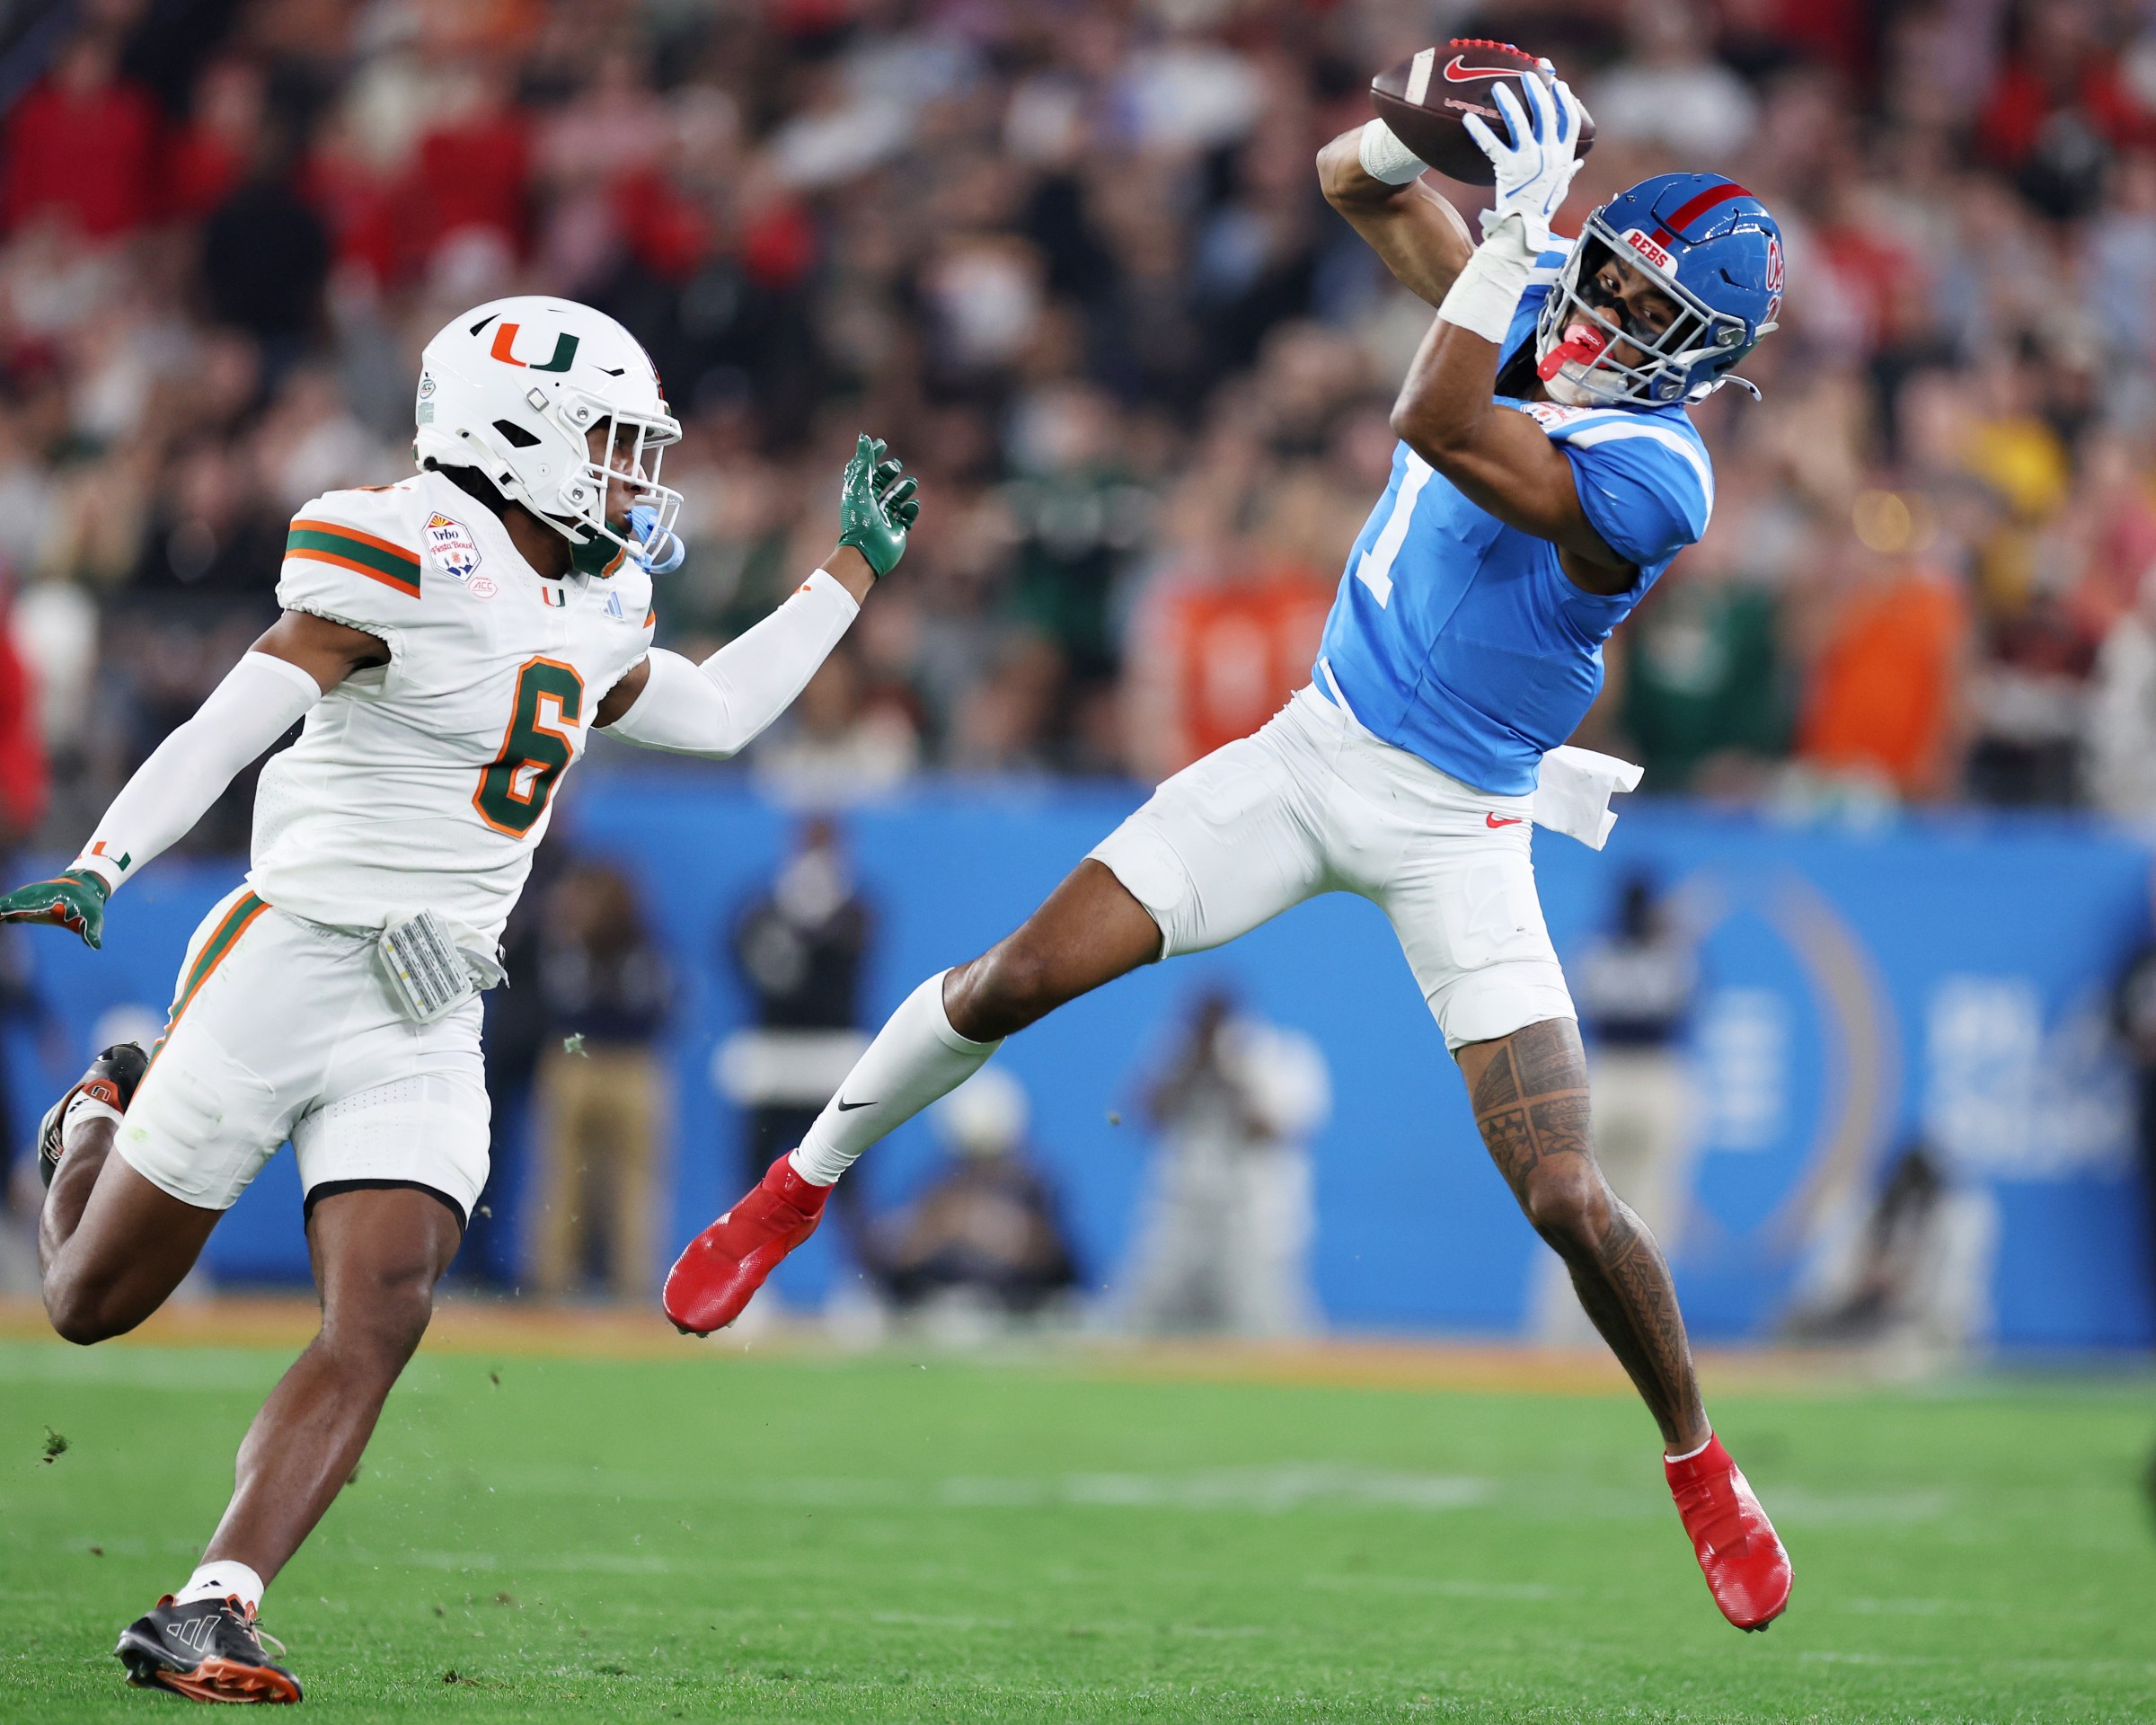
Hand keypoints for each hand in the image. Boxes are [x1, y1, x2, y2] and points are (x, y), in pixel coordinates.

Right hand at [0, 869, 109, 948]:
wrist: (85, 887)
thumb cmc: (89, 904)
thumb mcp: (94, 918)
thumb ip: (91, 932)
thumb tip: (95, 946)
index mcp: (53, 898)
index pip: (31, 905)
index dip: (17, 909)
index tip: (5, 914)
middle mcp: (39, 895)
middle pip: (16, 902)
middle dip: (3, 908)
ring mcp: (32, 895)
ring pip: (13, 902)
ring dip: (2, 908)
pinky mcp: (29, 900)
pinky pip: (14, 904)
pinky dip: (5, 908)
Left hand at [834, 434, 919, 579]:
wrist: (867, 551)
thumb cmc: (860, 519)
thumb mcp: (860, 486)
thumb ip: (863, 462)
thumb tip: (864, 438)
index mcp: (859, 494)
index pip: (865, 470)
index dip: (872, 456)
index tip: (882, 443)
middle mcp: (871, 505)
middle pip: (881, 483)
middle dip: (890, 472)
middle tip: (895, 466)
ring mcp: (885, 519)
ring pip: (896, 498)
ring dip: (904, 489)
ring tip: (911, 483)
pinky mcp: (897, 531)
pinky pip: (907, 517)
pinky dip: (911, 509)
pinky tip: (913, 504)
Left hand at [1461, 66, 1584, 254]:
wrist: (1524, 230)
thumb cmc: (1541, 210)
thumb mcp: (1560, 189)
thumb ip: (1568, 172)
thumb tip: (1577, 162)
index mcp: (1563, 158)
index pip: (1570, 122)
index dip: (1565, 101)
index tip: (1558, 85)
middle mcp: (1549, 156)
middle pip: (1546, 115)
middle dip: (1537, 91)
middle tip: (1527, 75)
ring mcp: (1530, 161)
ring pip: (1520, 123)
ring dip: (1509, 102)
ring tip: (1497, 87)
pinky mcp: (1509, 170)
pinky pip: (1492, 145)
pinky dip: (1479, 131)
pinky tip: (1467, 118)